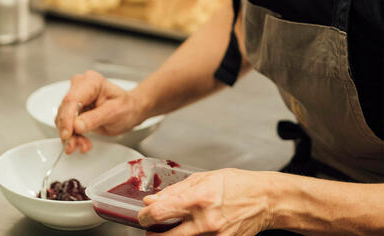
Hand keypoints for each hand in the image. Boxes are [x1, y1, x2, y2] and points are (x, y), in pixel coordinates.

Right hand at [55, 70, 143, 153]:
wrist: (130, 111)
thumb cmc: (126, 107)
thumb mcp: (114, 112)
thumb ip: (94, 118)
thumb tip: (76, 126)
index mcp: (91, 82)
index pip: (72, 99)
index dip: (67, 118)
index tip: (67, 134)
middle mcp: (80, 87)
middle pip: (65, 109)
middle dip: (69, 130)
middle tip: (75, 145)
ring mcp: (76, 98)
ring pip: (63, 119)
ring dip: (71, 136)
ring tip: (83, 145)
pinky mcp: (74, 110)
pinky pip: (67, 124)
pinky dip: (73, 136)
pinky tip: (82, 142)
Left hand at [138, 168, 274, 235]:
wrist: (265, 200)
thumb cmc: (237, 184)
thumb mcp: (204, 178)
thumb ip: (176, 190)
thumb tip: (153, 200)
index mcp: (199, 198)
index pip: (161, 212)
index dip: (145, 216)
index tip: (143, 215)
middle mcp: (205, 221)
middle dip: (153, 234)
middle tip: (151, 228)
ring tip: (169, 230)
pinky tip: (190, 232)